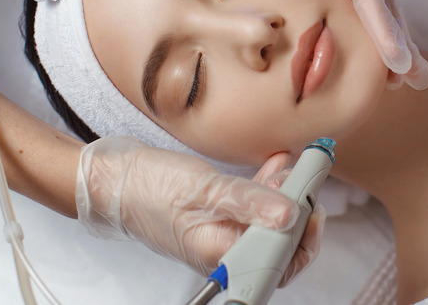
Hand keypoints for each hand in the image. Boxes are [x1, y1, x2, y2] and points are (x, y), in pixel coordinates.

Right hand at [76, 136, 324, 281]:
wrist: (115, 180)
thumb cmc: (149, 187)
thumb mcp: (203, 188)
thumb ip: (248, 201)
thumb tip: (289, 215)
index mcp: (221, 254)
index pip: (278, 262)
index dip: (303, 236)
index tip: (312, 201)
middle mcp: (226, 251)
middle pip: (280, 245)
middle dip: (299, 213)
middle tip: (307, 180)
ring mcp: (224, 235)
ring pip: (270, 225)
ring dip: (286, 197)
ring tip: (291, 169)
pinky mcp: (221, 218)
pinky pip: (254, 209)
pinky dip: (268, 189)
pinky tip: (275, 166)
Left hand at [232, 0, 427, 89]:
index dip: (384, 28)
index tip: (397, 58)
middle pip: (386, 9)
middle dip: (402, 45)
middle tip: (418, 78)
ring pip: (382, 14)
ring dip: (399, 46)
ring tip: (413, 79)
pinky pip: (368, 15)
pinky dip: (380, 39)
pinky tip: (384, 65)